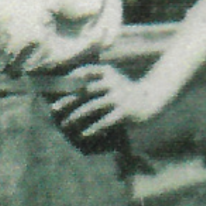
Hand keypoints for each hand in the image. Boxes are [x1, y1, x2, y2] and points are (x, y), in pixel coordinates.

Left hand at [51, 64, 165, 137]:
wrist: (153, 99)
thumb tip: (67, 86)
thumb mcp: (111, 78)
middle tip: (53, 109)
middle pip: (84, 90)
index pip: (83, 71)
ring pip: (92, 106)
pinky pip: (106, 121)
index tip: (53, 88)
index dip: (68, 79)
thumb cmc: (124, 89)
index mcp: (107, 71)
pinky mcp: (125, 112)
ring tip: (66, 124)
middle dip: (67, 100)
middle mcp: (112, 82)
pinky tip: (84, 134)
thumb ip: (94, 80)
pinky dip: (94, 128)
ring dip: (76, 116)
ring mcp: (119, 97)